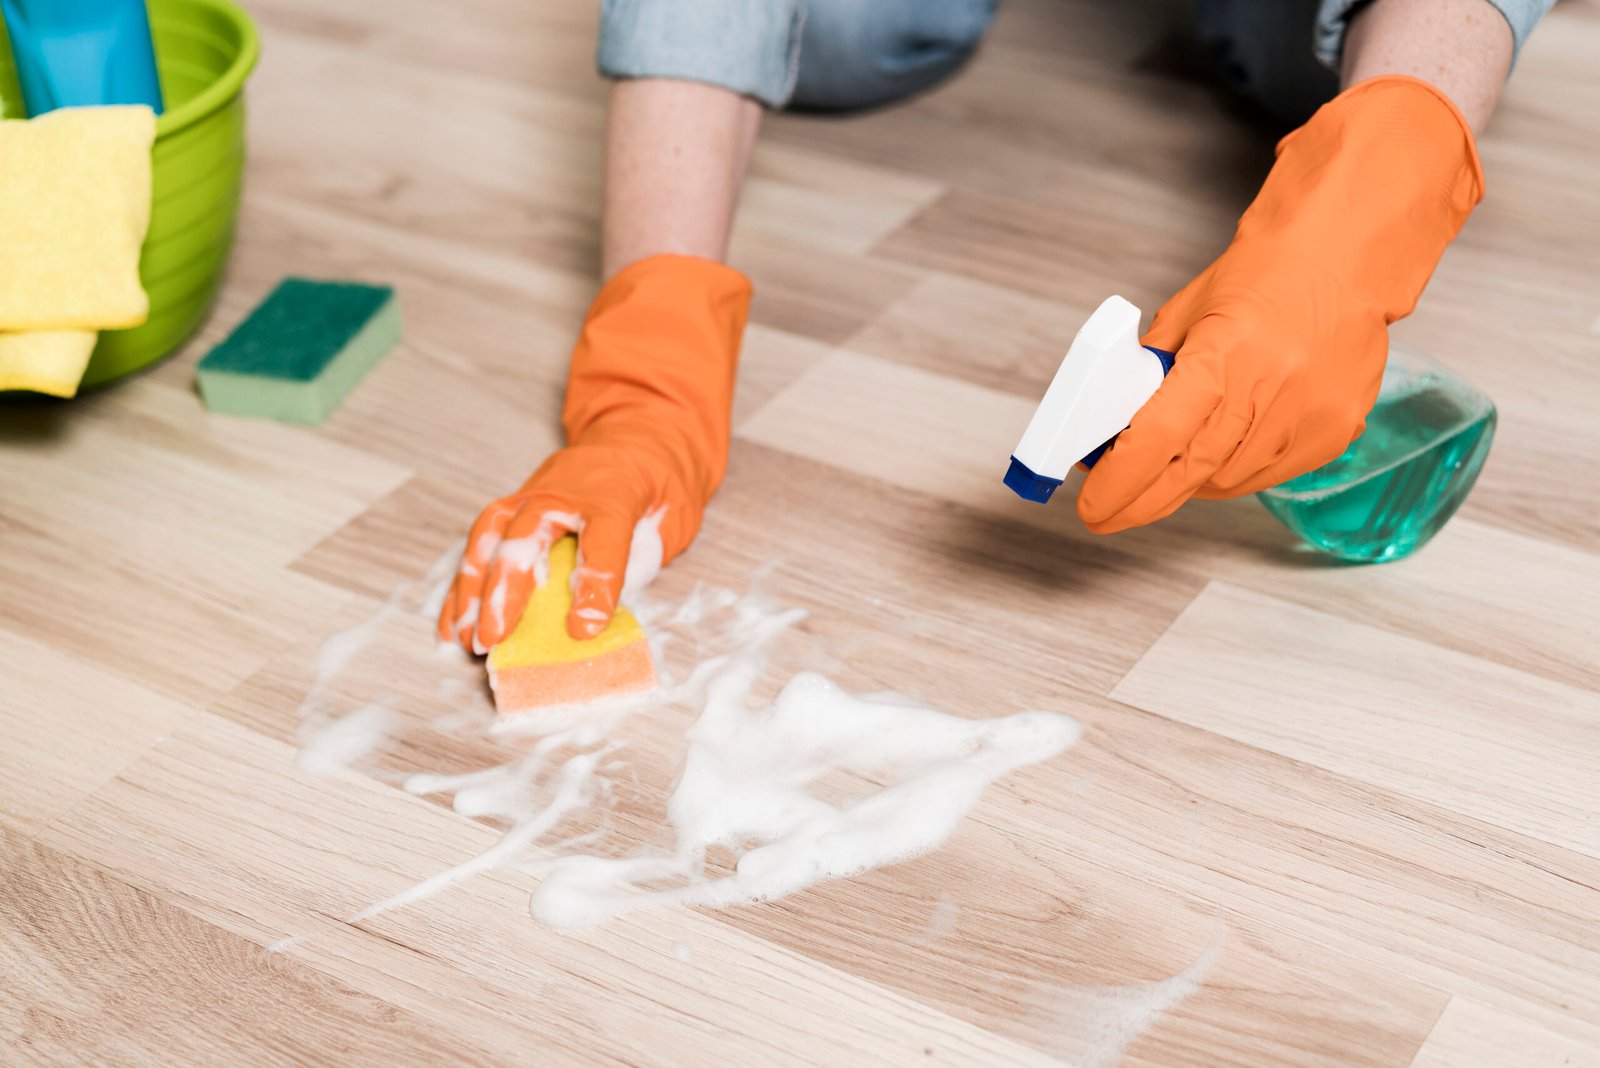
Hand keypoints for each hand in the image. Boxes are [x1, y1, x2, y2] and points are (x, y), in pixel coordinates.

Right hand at [438, 255, 751, 650]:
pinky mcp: (511, 507)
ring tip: (466, 638)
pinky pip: (479, 545)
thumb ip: (642, 560)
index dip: (594, 586)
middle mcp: (562, 493)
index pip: (604, 542)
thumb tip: (604, 610)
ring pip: (490, 539)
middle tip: (493, 639)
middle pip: (526, 537)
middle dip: (505, 591)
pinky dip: (463, 585)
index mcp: (615, 495)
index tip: (582, 629)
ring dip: (472, 590)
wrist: (635, 435)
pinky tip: (455, 622)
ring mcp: (530, 496)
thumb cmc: (656, 487)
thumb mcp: (673, 519)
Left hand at [1078, 76, 1482, 533]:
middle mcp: (1269, 391)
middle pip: (1189, 474)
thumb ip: (1149, 374)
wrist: (1342, 259)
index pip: (1156, 440)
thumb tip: (1111, 429)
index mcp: (1222, 356)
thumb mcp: (1184, 315)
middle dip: (1141, 502)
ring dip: (1188, 484)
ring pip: (1226, 482)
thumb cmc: (1261, 277)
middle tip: (1109, 513)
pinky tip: (1217, 458)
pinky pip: (1266, 477)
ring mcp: (1306, 417)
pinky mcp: (1333, 433)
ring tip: (1169, 469)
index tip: (1092, 504)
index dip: (1118, 483)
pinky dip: (1232, 475)